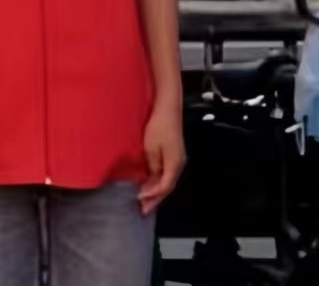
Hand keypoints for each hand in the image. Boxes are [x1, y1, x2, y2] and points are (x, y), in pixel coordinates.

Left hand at [138, 99, 187, 214]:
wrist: (167, 109)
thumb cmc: (159, 126)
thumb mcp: (151, 148)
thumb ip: (152, 165)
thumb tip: (151, 176)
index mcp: (175, 164)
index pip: (165, 187)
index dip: (153, 196)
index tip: (140, 201)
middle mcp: (178, 163)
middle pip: (167, 186)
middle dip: (155, 199)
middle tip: (143, 209)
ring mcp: (176, 158)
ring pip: (166, 180)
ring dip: (155, 190)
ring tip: (144, 200)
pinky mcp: (172, 153)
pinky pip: (164, 172)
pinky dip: (156, 180)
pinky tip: (147, 182)